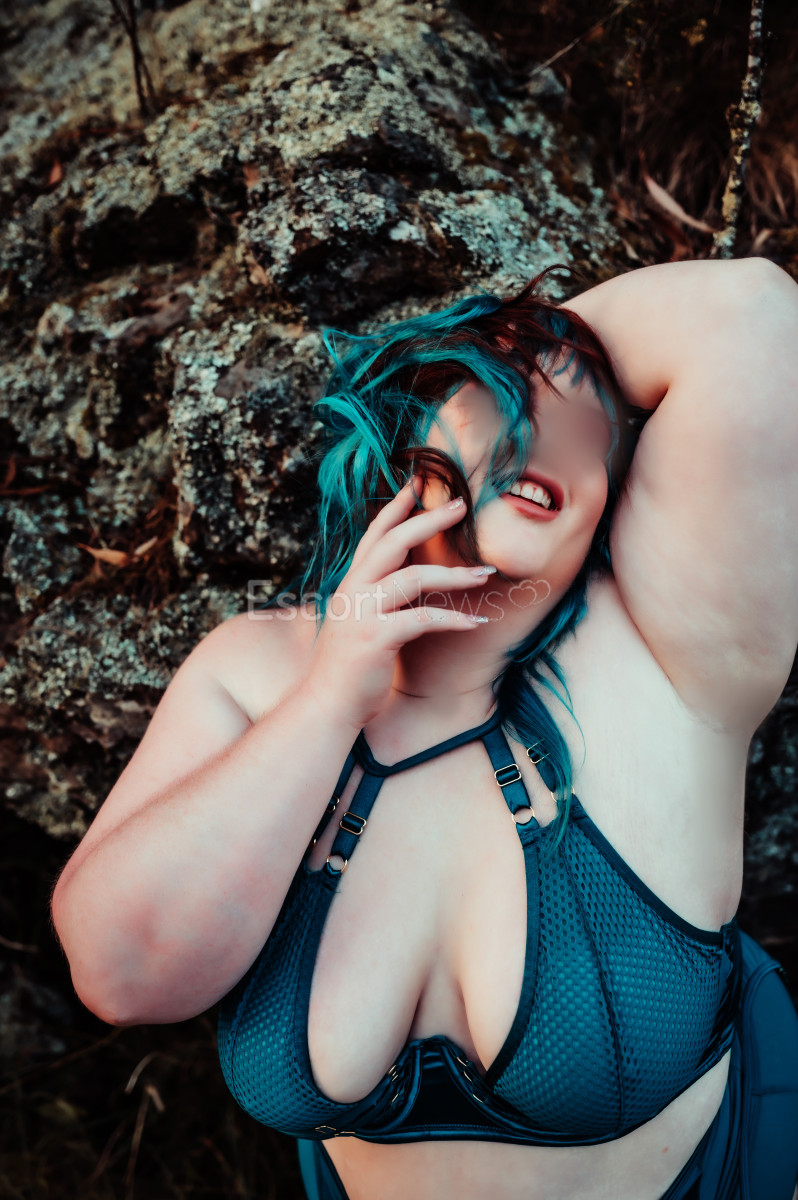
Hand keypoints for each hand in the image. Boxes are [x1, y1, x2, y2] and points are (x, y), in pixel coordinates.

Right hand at [300, 476, 493, 730]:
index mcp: (351, 584)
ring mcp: (363, 613)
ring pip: (413, 578)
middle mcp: (354, 591)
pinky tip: (476, 622)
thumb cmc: (347, 667)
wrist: (325, 705)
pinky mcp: (376, 639)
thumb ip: (374, 598)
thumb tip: (405, 582)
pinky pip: (423, 619)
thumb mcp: (357, 621)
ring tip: (486, 573)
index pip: (374, 535)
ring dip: (455, 575)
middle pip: (394, 542)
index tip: (417, 483)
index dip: (396, 507)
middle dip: (430, 520)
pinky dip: (453, 619)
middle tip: (462, 504)